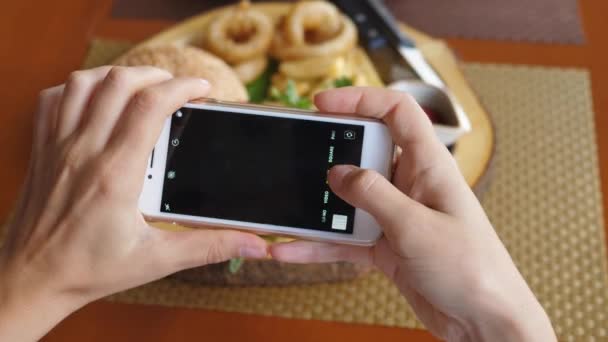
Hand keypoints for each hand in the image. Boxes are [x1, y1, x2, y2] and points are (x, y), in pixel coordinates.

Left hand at [0, 66, 267, 340]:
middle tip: (177, 88)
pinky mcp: (42, 150)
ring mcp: (58, 147)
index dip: (182, 87)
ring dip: (118, 75)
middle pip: (120, 83)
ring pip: (84, 82)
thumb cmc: (88, 271)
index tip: (202, 89)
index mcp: (116, 175)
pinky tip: (97, 99)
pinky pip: (53, 98)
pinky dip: (78, 88)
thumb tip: (253, 243)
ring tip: (142, 87)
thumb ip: (209, 247)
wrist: (31, 279)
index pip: (150, 107)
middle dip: (156, 75)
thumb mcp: (157, 260)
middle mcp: (84, 152)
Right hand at [270, 88, 555, 341]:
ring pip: (350, 200)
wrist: (484, 322)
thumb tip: (337, 173)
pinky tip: (293, 250)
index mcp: (429, 166)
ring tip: (288, 210)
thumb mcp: (416, 226)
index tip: (323, 103)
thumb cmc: (472, 269)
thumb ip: (374, 195)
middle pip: (364, 153)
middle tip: (300, 158)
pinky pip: (346, 238)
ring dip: (320, 207)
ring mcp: (396, 216)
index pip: (397, 112)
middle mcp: (411, 185)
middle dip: (331, 155)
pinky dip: (321, 245)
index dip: (361, 99)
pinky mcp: (386, 246)